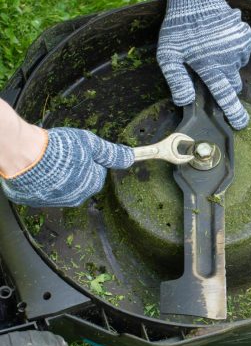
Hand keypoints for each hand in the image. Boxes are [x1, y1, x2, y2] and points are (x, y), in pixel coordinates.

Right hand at [1, 128, 133, 206]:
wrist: (25, 157)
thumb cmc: (60, 149)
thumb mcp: (91, 144)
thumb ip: (112, 153)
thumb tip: (130, 157)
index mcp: (92, 185)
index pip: (98, 171)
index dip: (90, 158)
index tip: (81, 150)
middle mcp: (76, 197)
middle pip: (82, 179)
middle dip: (76, 167)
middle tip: (65, 153)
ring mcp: (56, 201)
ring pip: (63, 185)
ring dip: (60, 175)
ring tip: (51, 160)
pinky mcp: (37, 201)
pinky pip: (45, 189)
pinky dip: (44, 180)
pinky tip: (39, 168)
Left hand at [157, 0, 250, 129]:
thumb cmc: (179, 27)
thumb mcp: (168, 55)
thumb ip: (176, 80)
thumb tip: (184, 101)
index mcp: (211, 68)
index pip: (225, 97)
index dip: (234, 113)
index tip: (241, 123)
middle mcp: (229, 60)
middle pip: (233, 85)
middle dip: (224, 84)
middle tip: (210, 72)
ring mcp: (239, 48)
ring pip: (236, 68)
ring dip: (227, 66)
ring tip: (211, 51)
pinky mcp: (245, 38)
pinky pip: (241, 53)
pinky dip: (232, 52)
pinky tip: (219, 42)